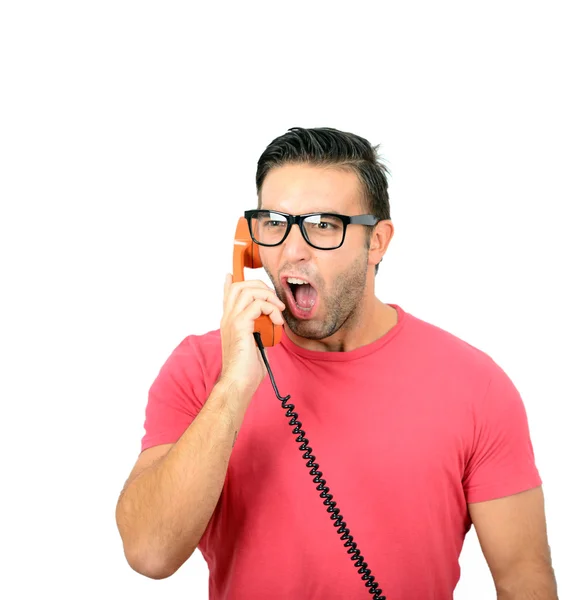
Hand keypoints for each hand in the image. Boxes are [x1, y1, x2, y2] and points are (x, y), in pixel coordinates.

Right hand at [219, 273, 284, 400]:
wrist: (239, 384)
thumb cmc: (247, 370)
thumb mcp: (255, 344)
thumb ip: (259, 330)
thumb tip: (271, 324)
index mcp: (229, 322)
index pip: (227, 294)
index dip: (231, 282)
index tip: (232, 274)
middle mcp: (228, 318)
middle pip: (240, 286)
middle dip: (261, 286)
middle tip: (275, 302)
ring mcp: (232, 320)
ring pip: (248, 290)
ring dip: (268, 296)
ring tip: (278, 311)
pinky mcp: (240, 326)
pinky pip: (257, 305)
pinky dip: (271, 309)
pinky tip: (277, 321)